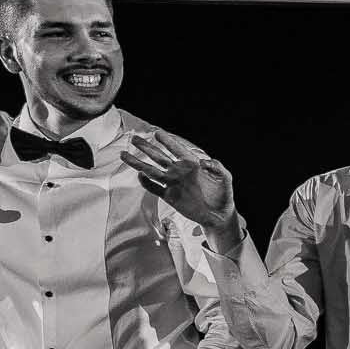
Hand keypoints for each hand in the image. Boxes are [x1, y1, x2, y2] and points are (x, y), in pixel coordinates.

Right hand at [123, 131, 239, 250]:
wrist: (218, 215)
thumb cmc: (223, 195)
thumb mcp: (225, 178)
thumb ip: (217, 167)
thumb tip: (204, 162)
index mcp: (192, 164)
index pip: (177, 149)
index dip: (168, 141)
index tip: (157, 133)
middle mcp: (179, 171)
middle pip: (159, 157)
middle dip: (147, 148)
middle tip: (134, 138)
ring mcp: (173, 183)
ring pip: (152, 171)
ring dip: (138, 163)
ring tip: (124, 154)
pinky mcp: (169, 196)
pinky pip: (154, 188)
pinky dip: (147, 182)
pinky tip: (140, 175)